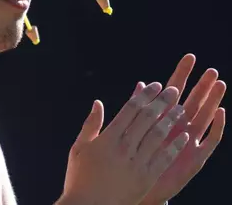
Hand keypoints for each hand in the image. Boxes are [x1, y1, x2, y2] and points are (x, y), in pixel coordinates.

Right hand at [59, 83, 188, 204]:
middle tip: (173, 90)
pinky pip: (164, 158)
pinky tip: (184, 136)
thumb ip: (91, 124)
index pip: (130, 109)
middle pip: (147, 118)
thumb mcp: (79, 148)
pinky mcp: (146, 178)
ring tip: (181, 108)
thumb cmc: (80, 177)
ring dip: (171, 120)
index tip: (154, 85)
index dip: (144, 95)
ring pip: (158, 136)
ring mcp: (137, 163)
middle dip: (162, 102)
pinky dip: (175, 146)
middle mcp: (124, 148)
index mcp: (107, 138)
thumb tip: (98, 103)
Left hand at [139, 54, 225, 204]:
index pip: (174, 90)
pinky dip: (216, 126)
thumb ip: (138, 108)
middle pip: (193, 101)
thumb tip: (141, 84)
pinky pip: (209, 140)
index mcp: (162, 117)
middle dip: (202, 85)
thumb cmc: (131, 158)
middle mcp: (178, 127)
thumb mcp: (132, 130)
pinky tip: (220, 112)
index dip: (181, 74)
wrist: (134, 186)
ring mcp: (188, 141)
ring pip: (204, 117)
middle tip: (211, 69)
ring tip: (219, 84)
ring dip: (213, 100)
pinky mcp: (195, 157)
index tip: (190, 57)